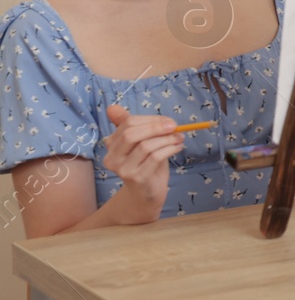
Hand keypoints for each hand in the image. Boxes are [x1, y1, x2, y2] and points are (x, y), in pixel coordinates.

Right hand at [103, 104, 182, 223]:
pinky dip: (170, 149)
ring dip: (167, 139)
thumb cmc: (145, 162)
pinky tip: (178, 147)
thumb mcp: (139, 141)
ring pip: (146, 146)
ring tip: (179, 137)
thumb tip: (112, 107)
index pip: (128, 124)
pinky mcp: (137, 178)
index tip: (168, 121)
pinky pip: (155, 158)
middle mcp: (112, 158)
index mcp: (111, 145)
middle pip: (132, 134)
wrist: (146, 192)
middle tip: (174, 126)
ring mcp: (123, 170)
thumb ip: (130, 124)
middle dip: (156, 127)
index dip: (150, 119)